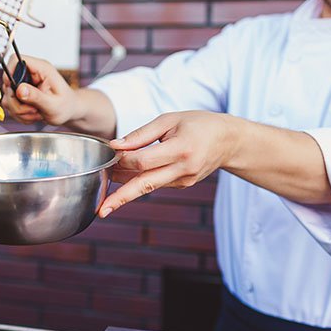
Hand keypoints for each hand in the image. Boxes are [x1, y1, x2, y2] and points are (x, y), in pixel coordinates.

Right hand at [1, 55, 77, 124]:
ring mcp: (24, 85)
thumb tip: (20, 89)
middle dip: (17, 102)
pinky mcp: (20, 95)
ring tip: (36, 113)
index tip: (12, 88)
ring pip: (8, 97)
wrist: (68, 111)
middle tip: (33, 110)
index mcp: (41, 69)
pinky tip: (33, 114)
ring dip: (20, 110)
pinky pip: (10, 105)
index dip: (9, 72)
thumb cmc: (66, 105)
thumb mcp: (53, 104)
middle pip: (8, 83)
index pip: (16, 60)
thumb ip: (36, 97)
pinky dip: (20, 114)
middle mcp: (31, 74)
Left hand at [99, 111, 238, 217]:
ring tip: (107, 184)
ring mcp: (184, 181)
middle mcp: (184, 170)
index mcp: (181, 149)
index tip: (110, 153)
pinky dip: (141, 180)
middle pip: (145, 185)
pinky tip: (128, 175)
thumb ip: (142, 134)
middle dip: (121, 198)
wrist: (229, 141)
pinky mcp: (183, 185)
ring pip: (149, 186)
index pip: (144, 161)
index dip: (124, 160)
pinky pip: (157, 184)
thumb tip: (116, 146)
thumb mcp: (170, 120)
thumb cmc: (199, 124)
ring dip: (126, 185)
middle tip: (102, 210)